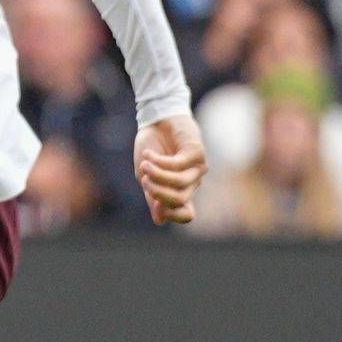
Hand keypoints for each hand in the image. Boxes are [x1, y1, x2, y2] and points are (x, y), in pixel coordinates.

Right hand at [136, 111, 207, 225]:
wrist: (156, 120)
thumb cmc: (151, 148)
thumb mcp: (146, 175)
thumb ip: (152, 196)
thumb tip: (160, 221)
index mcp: (180, 191)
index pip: (186, 215)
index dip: (171, 215)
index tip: (153, 202)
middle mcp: (192, 183)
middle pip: (179, 200)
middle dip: (156, 192)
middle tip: (143, 179)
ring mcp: (198, 168)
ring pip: (179, 183)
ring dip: (156, 175)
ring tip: (144, 164)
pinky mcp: (198, 152)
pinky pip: (178, 165)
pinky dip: (158, 161)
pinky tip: (148, 155)